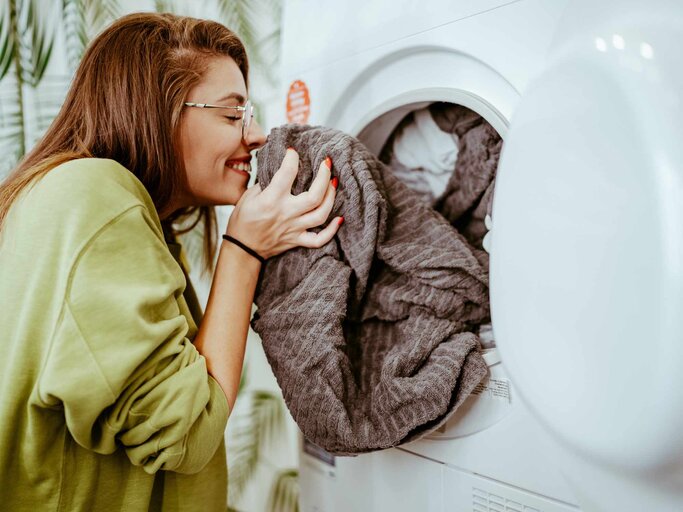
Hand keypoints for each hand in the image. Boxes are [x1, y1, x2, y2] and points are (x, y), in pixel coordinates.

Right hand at [226, 148, 341, 258]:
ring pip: (321, 214)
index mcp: (271, 200)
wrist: (243, 249)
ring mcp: (294, 228)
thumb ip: (266, 184)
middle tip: (326, 163)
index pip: (287, 173)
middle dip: (324, 176)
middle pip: (314, 196)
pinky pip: (319, 240)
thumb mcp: (248, 197)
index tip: (293, 152)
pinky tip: (339, 219)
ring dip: (331, 197)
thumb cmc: (243, 221)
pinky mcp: (297, 240)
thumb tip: (281, 171)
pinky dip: (331, 231)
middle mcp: (286, 214)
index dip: (292, 158)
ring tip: (334, 182)